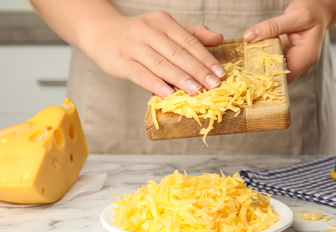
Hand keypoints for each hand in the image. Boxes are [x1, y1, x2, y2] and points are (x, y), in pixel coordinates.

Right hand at [88, 11, 224, 96]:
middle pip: (177, 53)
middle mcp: (148, 31)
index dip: (206, 58)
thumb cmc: (140, 35)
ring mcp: (133, 46)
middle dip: (197, 70)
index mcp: (163, 22)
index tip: (220, 74)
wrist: (102, 33)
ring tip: (197, 91)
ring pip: (161, 64)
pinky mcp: (121, 62)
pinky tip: (168, 93)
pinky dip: (155, 84)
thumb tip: (219, 38)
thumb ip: (192, 35)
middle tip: (214, 85)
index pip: (189, 42)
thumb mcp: (166, 30)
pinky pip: (141, 74)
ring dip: (180, 79)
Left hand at [243, 0, 335, 82]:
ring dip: (260, 68)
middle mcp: (302, 65)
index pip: (285, 77)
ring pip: (275, 72)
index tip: (250, 74)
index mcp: (306, 57)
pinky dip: (264, 61)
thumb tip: (250, 36)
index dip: (267, 78)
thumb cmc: (311, 12)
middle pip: (279, 77)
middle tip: (243, 69)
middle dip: (261, 73)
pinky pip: (274, 65)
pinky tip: (253, 57)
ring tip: (245, 63)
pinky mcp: (288, 60)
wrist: (318, 11)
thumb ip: (272, 26)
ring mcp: (295, 64)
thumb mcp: (293, 16)